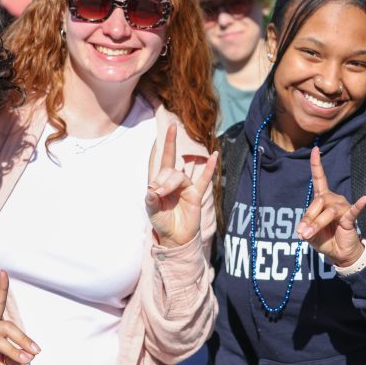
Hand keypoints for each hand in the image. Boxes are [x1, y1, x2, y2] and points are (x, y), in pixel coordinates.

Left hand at [146, 124, 218, 247]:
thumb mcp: (152, 212)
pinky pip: (205, 180)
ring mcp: (186, 187)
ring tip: (163, 194)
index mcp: (162, 182)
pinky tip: (215, 156)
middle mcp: (175, 182)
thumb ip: (151, 201)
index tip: (172, 127)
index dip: (169, 143)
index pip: (165, 159)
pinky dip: (209, 168)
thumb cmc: (163, 223)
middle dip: (162, 180)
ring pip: (180, 177)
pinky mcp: (196, 195)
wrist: (175, 237)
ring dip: (171, 183)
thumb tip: (151, 190)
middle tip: (156, 194)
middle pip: (170, 171)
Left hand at [295, 147, 365, 266]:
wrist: (339, 254)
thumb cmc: (325, 239)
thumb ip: (306, 227)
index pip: (319, 178)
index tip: (315, 149)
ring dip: (317, 223)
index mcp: (323, 199)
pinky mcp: (351, 217)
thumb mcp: (310, 233)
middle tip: (302, 233)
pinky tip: (364, 199)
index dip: (316, 164)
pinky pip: (354, 209)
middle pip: (319, 201)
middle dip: (308, 217)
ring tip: (308, 234)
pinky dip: (359, 205)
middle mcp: (333, 199)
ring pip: (328, 210)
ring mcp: (343, 207)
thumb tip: (303, 229)